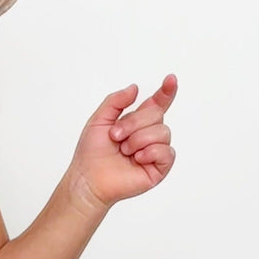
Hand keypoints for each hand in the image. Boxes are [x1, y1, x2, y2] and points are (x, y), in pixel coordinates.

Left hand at [66, 75, 177, 209]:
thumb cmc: (91, 154)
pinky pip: (167, 152)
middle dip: (134, 123)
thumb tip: (135, 88)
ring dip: (138, 140)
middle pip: (157, 114)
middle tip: (116, 136)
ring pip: (163, 132)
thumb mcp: (99, 120)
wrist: (88, 179)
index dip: (166, 92)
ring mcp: (155, 152)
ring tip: (124, 151)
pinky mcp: (159, 168)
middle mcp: (148, 135)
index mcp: (136, 123)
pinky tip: (137, 159)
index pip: (156, 104)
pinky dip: (150, 152)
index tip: (170, 79)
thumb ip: (116, 101)